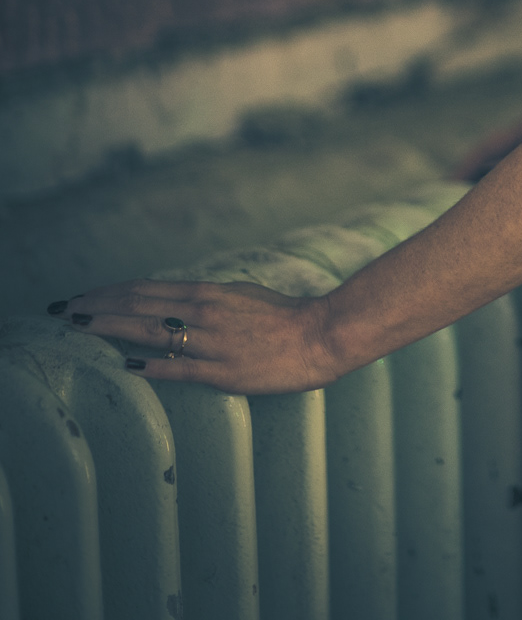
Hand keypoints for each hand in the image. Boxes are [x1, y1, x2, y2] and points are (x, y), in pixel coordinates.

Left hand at [49, 279, 337, 393]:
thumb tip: (173, 305)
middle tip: (64, 310)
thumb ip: (205, 302)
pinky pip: (178, 368)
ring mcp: (210, 342)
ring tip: (80, 328)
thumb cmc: (282, 315)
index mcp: (207, 293)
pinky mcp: (222, 371)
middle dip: (97, 307)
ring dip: (110, 328)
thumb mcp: (239, 296)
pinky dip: (150, 364)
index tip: (81, 297)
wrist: (318, 334)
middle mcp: (203, 312)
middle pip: (138, 305)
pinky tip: (126, 364)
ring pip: (149, 331)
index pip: (145, 290)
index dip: (109, 293)